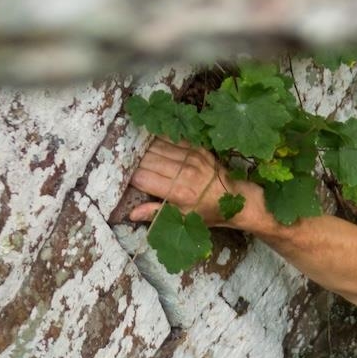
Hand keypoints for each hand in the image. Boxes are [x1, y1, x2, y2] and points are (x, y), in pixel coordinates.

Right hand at [128, 139, 265, 230]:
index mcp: (179, 193)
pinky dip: (156, 139)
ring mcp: (191, 157)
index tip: (120, 176)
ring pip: (156, 146)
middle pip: (147, 160)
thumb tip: (131, 214)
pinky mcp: (196, 147)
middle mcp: (184, 172)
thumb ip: (156, 214)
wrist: (236, 199)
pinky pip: (170, 139)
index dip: (129, 177)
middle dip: (132, 161)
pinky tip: (147, 142)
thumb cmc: (207, 212)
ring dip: (141, 148)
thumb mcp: (183, 219)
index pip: (143, 179)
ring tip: (130, 150)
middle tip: (120, 160)